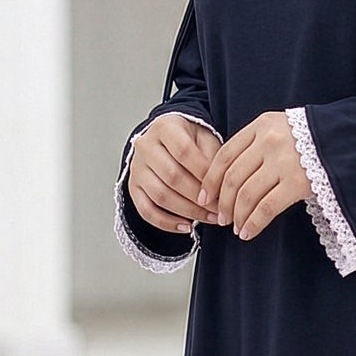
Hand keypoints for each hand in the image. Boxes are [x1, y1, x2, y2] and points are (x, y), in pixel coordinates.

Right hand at [128, 117, 222, 233]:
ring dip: (188, 212)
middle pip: (172, 176)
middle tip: (220, 210)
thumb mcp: (206, 139)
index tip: (222, 190)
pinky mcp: (133, 187)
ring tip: (210, 218)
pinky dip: (167, 223)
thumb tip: (221, 189)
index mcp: (165, 128)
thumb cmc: (190, 140)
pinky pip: (146, 210)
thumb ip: (214, 158)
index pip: (184, 151)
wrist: (166, 141)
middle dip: (199, 197)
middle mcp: (145, 146)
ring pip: (160, 195)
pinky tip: (186, 227)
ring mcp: (136, 168)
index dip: (204, 173)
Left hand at [195, 111, 311, 241]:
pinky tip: (248, 232)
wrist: (353, 140)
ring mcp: (284, 161)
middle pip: (232, 177)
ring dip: (236, 216)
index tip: (205, 196)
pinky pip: (266, 208)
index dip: (210, 180)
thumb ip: (258, 143)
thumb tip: (229, 176)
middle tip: (220, 217)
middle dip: (222, 202)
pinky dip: (253, 223)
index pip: (224, 154)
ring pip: (245, 195)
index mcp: (262, 125)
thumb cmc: (317, 138)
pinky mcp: (298, 183)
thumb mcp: (282, 128)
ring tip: (235, 227)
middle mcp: (269, 141)